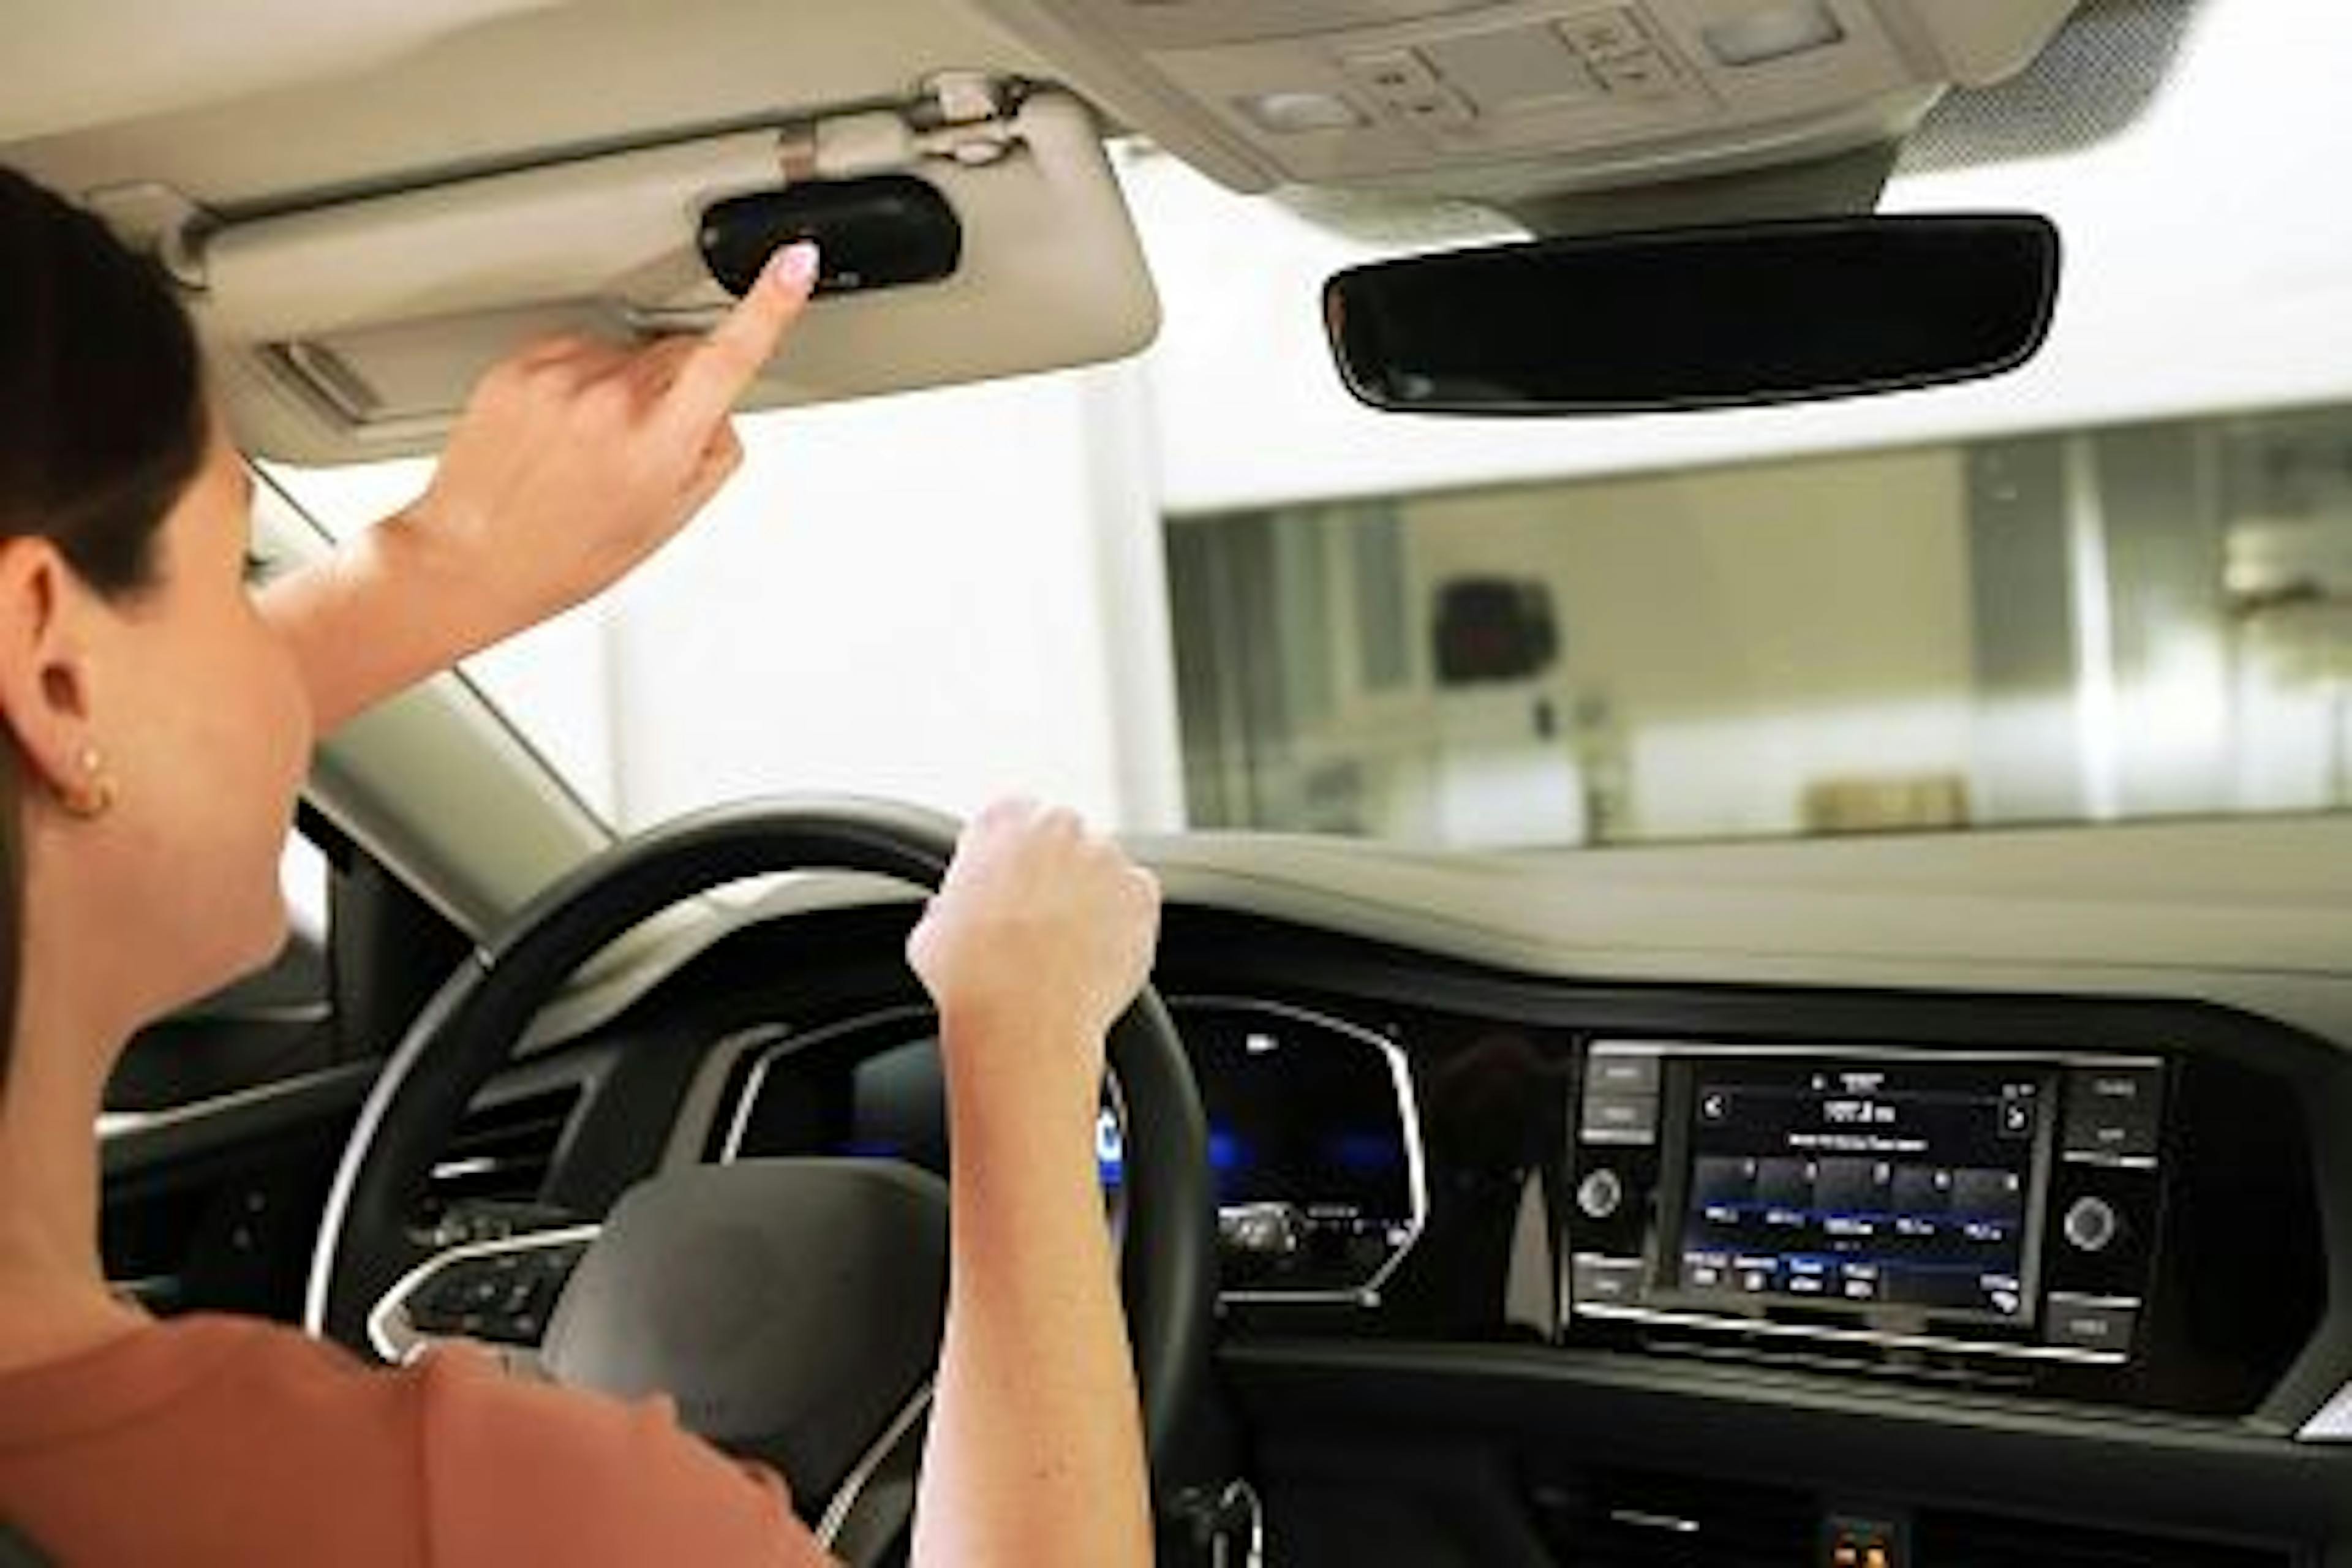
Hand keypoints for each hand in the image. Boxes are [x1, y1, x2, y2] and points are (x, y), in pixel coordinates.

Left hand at [395, 242, 819, 632]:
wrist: (470, 558)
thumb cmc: (566, 555)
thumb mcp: (666, 521)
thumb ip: (710, 455)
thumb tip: (720, 410)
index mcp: (656, 445)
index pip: (728, 357)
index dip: (770, 305)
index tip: (794, 262)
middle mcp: (610, 402)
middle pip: (679, 353)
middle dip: (678, 388)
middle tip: (643, 448)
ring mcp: (559, 379)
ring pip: (625, 355)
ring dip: (622, 387)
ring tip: (587, 447)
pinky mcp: (519, 366)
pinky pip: (575, 355)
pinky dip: (579, 383)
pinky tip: (559, 431)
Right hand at [907, 800, 1161, 1112]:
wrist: (1024, 1021)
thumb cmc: (971, 980)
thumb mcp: (931, 931)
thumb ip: (948, 904)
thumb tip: (950, 913)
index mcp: (1004, 821)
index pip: (1011, 816)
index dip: (1007, 855)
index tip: (1005, 884)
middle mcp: (1059, 826)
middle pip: (1061, 838)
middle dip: (1052, 871)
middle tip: (1035, 920)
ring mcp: (1107, 857)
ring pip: (1101, 867)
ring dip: (1088, 894)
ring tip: (1065, 947)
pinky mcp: (1141, 893)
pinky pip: (1135, 898)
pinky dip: (1122, 920)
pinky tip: (1096, 953)